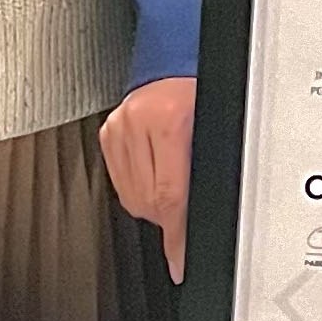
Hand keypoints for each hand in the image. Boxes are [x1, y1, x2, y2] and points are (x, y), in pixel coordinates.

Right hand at [99, 80, 194, 282]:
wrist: (178, 60)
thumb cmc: (203, 93)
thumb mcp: (214, 131)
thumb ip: (205, 173)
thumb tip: (196, 222)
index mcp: (171, 120)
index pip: (171, 196)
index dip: (176, 235)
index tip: (179, 261)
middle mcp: (139, 121)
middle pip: (148, 202)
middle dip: (169, 215)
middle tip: (186, 205)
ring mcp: (118, 126)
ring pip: (132, 198)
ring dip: (153, 202)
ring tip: (172, 181)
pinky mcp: (107, 132)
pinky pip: (120, 182)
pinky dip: (139, 186)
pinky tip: (155, 171)